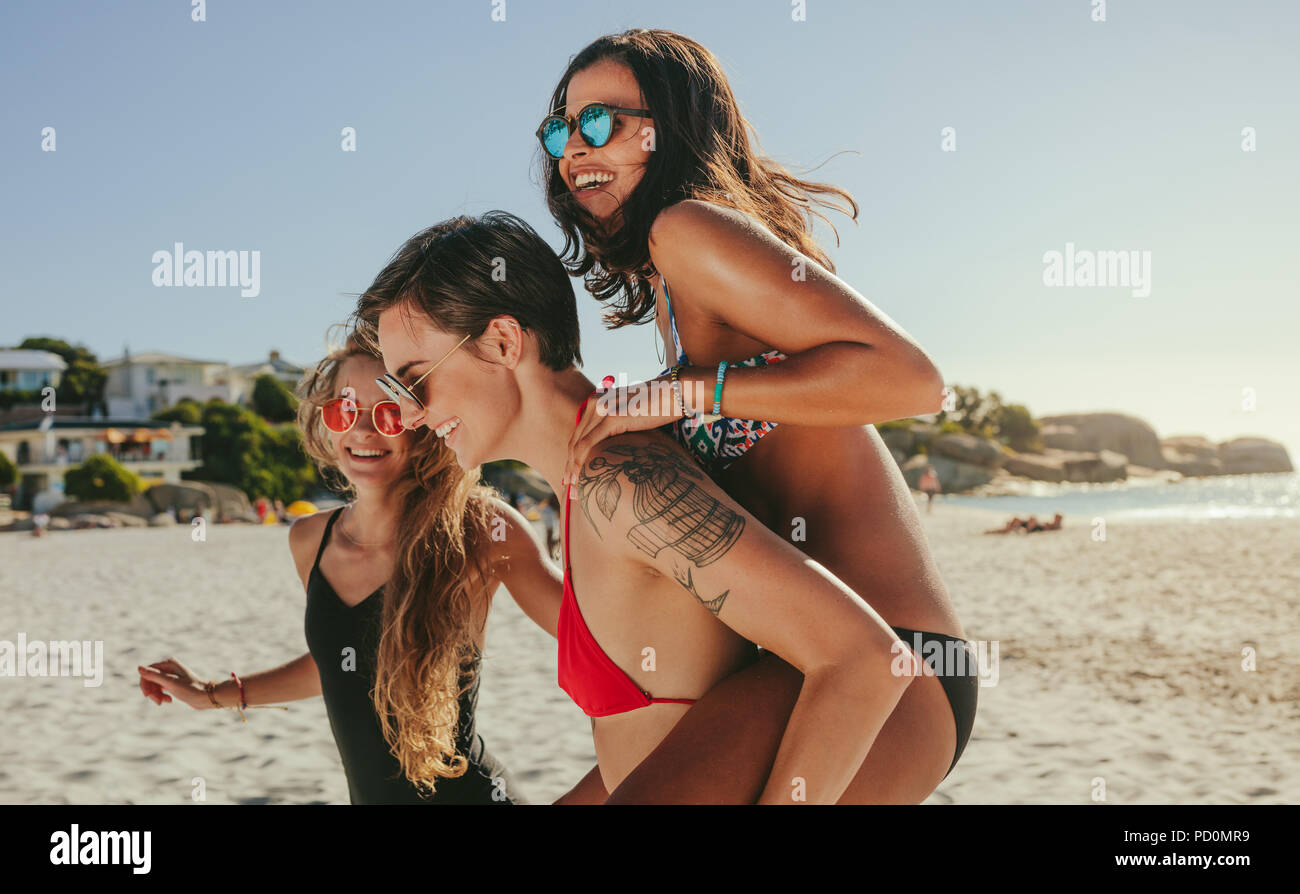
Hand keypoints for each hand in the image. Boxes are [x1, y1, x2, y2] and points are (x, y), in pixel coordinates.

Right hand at [137, 657, 213, 709]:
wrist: (206, 697)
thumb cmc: (191, 689)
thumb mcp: (171, 683)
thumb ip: (154, 676)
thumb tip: (138, 668)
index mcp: (168, 664)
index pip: (147, 672)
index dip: (145, 684)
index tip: (148, 695)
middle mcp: (169, 668)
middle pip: (150, 680)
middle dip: (152, 691)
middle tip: (158, 702)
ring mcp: (171, 676)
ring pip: (154, 686)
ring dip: (156, 695)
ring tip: (165, 701)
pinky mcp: (173, 684)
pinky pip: (160, 690)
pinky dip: (161, 696)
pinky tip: (169, 701)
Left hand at [562, 376, 684, 494]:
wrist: (674, 393)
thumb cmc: (658, 407)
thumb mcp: (631, 416)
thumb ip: (618, 428)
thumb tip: (614, 449)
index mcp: (598, 403)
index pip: (580, 434)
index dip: (573, 456)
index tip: (572, 476)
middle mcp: (595, 405)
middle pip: (576, 440)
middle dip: (570, 466)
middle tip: (570, 488)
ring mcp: (601, 410)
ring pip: (579, 444)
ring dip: (574, 469)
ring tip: (575, 489)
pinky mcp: (610, 419)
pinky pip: (589, 444)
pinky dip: (582, 462)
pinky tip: (581, 477)